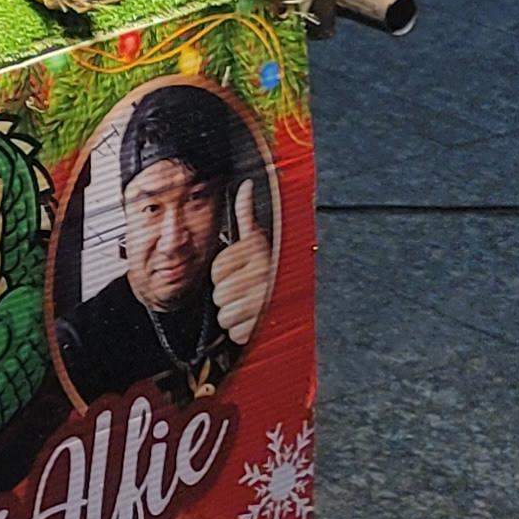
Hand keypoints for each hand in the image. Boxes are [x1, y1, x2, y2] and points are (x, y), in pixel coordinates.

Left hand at [211, 178, 271, 345]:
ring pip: (224, 314)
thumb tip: (246, 185)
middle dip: (228, 294)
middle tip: (245, 291)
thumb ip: (246, 212)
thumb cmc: (278, 268)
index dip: (222, 274)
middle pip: (219, 294)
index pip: (216, 271)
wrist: (303, 301)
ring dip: (234, 314)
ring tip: (250, 305)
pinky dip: (242, 331)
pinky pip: (236, 333)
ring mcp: (265, 304)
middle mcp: (263, 277)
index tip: (237, 274)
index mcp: (258, 255)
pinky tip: (254, 320)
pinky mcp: (266, 329)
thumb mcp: (260, 237)